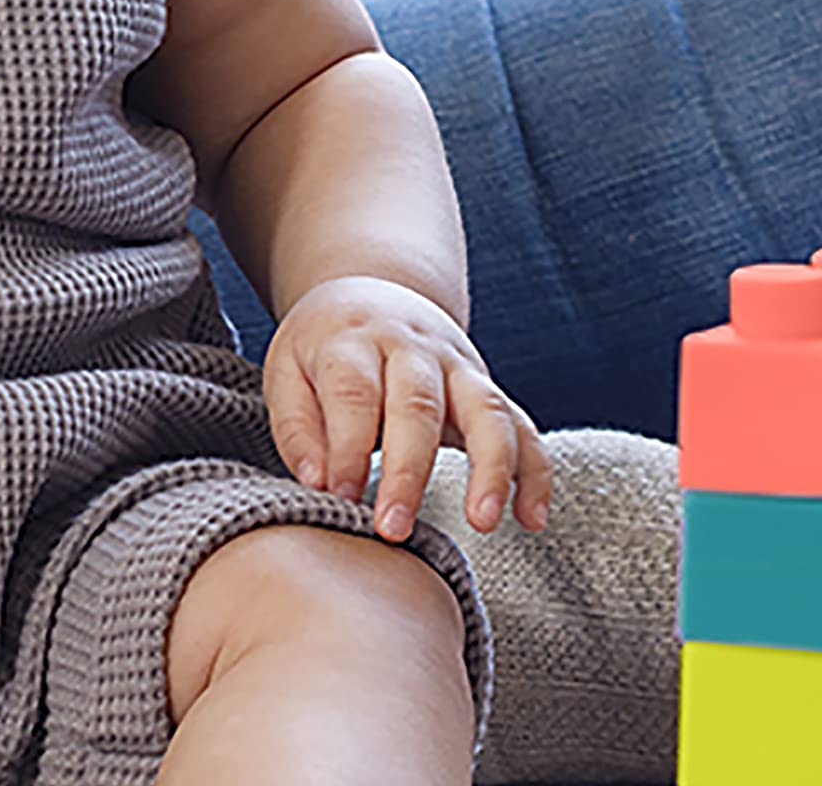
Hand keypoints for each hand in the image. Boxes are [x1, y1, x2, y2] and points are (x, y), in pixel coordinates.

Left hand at [263, 274, 552, 543]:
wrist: (372, 291)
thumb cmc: (323, 350)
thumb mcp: (287, 370)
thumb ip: (298, 427)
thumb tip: (319, 483)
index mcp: (354, 341)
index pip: (355, 392)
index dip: (347, 446)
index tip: (340, 497)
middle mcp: (413, 348)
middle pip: (419, 403)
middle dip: (409, 470)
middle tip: (392, 529)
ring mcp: (457, 366)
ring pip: (487, 408)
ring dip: (490, 465)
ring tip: (483, 521)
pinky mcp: (486, 389)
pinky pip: (522, 426)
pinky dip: (534, 471)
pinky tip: (532, 518)